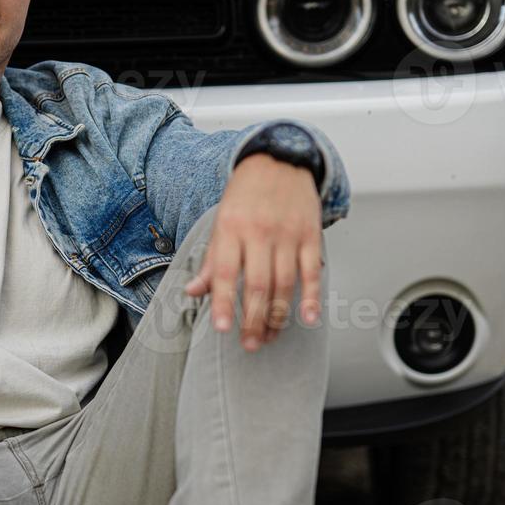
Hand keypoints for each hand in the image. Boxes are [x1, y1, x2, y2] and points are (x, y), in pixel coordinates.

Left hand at [183, 154, 323, 351]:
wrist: (279, 160)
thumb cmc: (245, 196)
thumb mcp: (220, 223)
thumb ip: (211, 261)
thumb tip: (192, 292)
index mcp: (231, 229)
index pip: (226, 273)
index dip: (224, 303)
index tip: (222, 329)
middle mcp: (259, 232)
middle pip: (258, 284)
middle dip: (253, 319)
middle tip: (249, 344)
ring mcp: (288, 234)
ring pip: (285, 283)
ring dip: (279, 316)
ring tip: (270, 337)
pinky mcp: (310, 235)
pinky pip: (312, 271)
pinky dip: (311, 296)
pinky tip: (308, 317)